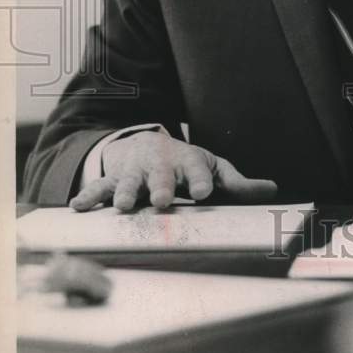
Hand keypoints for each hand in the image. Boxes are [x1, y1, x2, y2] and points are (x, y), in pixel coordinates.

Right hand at [69, 131, 277, 211]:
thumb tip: (273, 190)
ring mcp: (136, 170)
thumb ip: (238, 183)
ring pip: (130, 180)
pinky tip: (79, 207)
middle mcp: (162, 164)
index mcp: (189, 161)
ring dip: (127, 191)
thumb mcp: (213, 168)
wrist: (148, 145)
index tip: (204, 192)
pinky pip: (99, 187)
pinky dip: (89, 196)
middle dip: (162, 186)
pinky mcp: (114, 178)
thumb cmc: (186, 164)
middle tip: (163, 201)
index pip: (198, 169)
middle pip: (162, 175)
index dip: (201, 180)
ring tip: (124, 205)